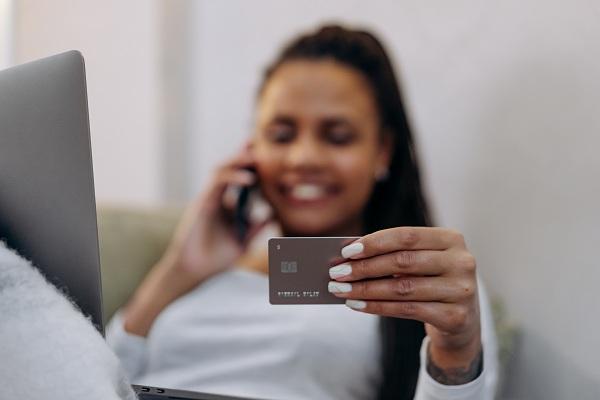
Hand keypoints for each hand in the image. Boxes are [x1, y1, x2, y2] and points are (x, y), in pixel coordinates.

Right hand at [123, 144, 270, 335]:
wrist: (196, 270)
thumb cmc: (216, 258)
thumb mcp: (244, 240)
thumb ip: (257, 227)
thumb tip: (274, 215)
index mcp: (227, 204)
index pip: (240, 178)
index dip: (251, 165)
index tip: (266, 153)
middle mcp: (217, 197)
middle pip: (230, 168)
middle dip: (244, 153)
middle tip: (260, 142)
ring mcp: (209, 198)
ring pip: (222, 169)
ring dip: (239, 160)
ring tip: (256, 157)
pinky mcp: (202, 203)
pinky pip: (217, 184)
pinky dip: (232, 177)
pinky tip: (249, 179)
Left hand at [328, 227, 480, 371]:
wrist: (463, 320)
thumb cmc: (431, 281)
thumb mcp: (421, 262)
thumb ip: (393, 254)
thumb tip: (349, 256)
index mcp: (451, 239)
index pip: (406, 236)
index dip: (374, 243)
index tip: (346, 251)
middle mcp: (461, 262)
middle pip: (403, 262)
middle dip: (364, 268)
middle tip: (337, 273)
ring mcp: (461, 290)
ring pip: (403, 288)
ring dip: (366, 290)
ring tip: (341, 291)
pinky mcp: (456, 316)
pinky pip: (408, 310)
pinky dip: (377, 307)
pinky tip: (357, 305)